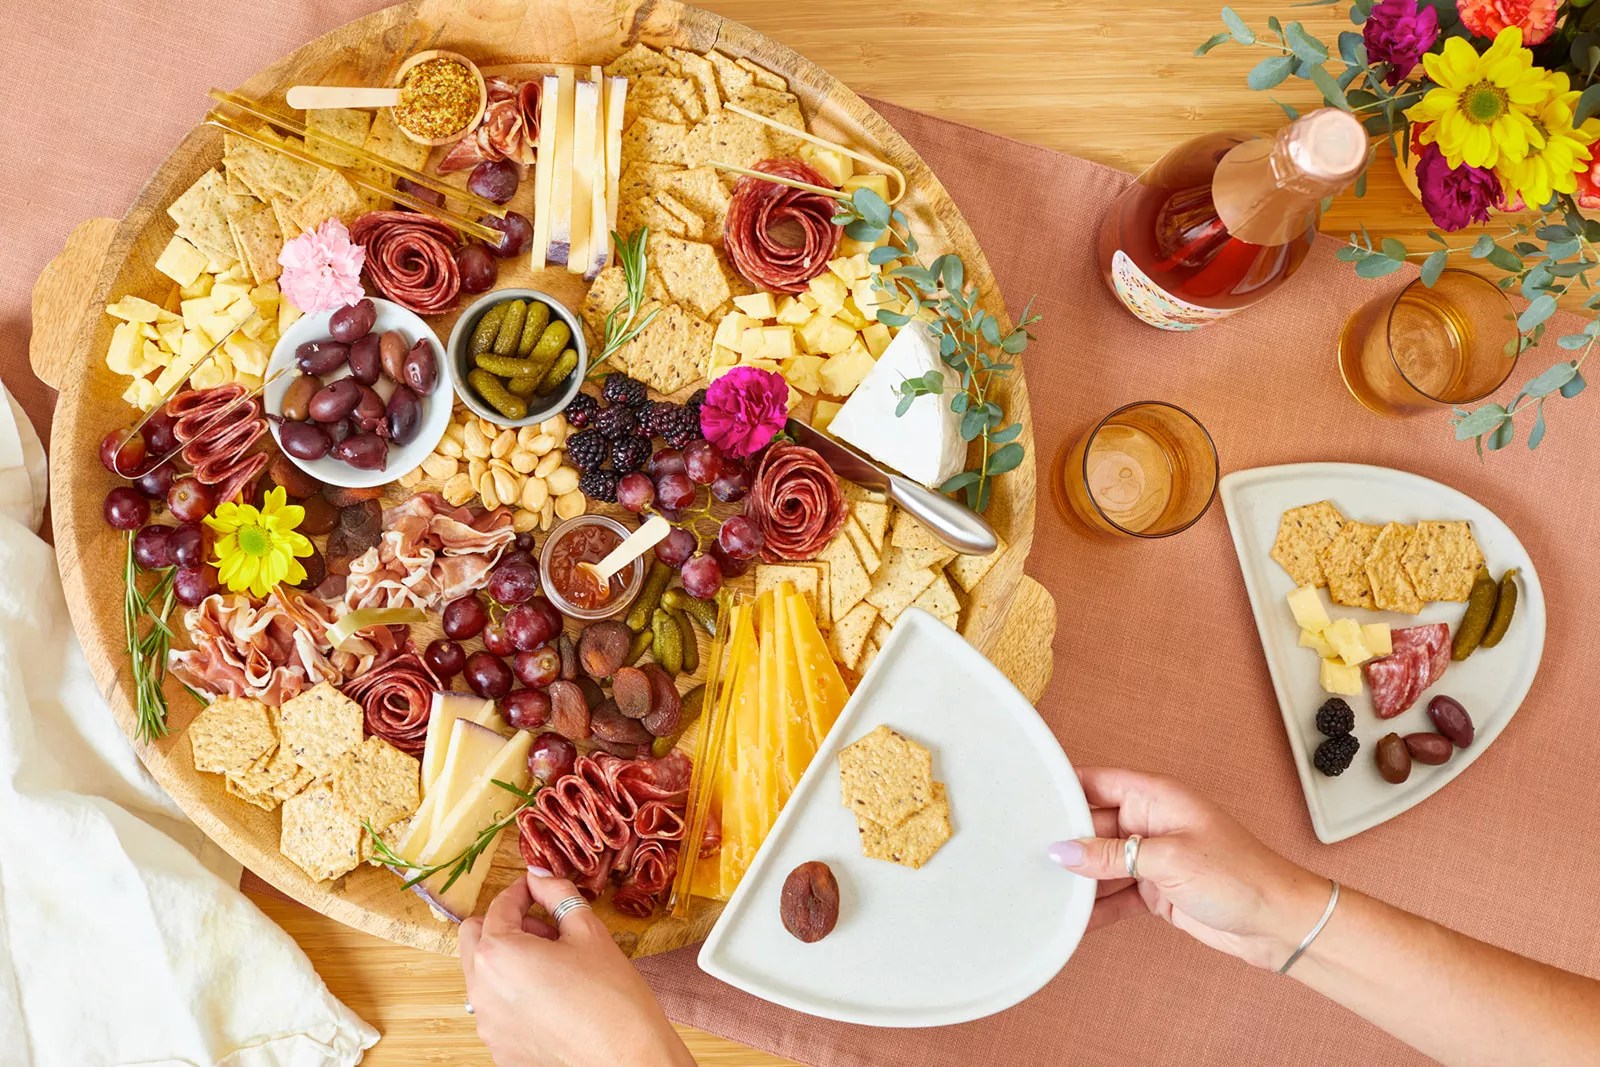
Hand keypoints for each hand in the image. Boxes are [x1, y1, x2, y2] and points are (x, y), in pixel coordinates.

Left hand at [459, 868, 693, 1066]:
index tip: (538, 891)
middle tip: (544, 929)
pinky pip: (496, 1010)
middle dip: (505, 925)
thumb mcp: (587, 931)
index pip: (500, 907)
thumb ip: (557, 894)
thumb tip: (539, 875)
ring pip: (483, 976)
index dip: (522, 892)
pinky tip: (553, 999)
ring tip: (554, 966)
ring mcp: (488, 1025)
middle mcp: (482, 990)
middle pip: (475, 939)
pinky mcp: (500, 1049)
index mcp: (499, 954)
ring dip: (509, 961)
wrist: (627, 1056)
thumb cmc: (610, 996)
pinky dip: (515, 996)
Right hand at [1050, 767, 1330, 969]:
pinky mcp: (1155, 890)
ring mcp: (1152, 858)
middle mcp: (1150, 823)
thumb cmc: (1241, 876)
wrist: (1280, 924)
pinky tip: (1072, 918)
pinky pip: (1114, 894)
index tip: (1026, 799)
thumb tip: (1064, 851)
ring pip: (1100, 863)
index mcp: (1155, 797)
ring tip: (1039, 889)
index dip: (1062, 787)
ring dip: (1077, 878)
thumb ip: (1111, 855)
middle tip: (1023, 854)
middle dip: (1063, 840)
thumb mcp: (1169, 860)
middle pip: (1091, 825)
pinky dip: (1095, 907)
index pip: (1096, 782)